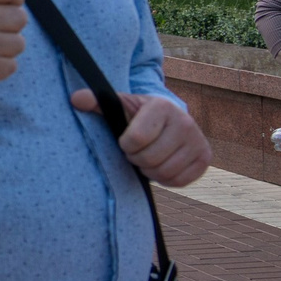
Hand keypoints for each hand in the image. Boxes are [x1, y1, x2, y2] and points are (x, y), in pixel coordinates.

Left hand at [75, 90, 209, 187]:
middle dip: (136, 158)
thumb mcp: (119, 105)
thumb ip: (97, 102)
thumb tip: (75, 99)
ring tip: (148, 157)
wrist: (168, 120)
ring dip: (149, 169)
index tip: (126, 140)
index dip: (125, 145)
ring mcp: (198, 141)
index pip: (135, 140)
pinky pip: (179, 181)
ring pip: (164, 172)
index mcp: (162, 107)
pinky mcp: (205, 158)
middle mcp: (185, 122)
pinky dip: (165, 178)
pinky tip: (161, 164)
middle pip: (149, 159)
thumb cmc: (137, 114)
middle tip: (136, 151)